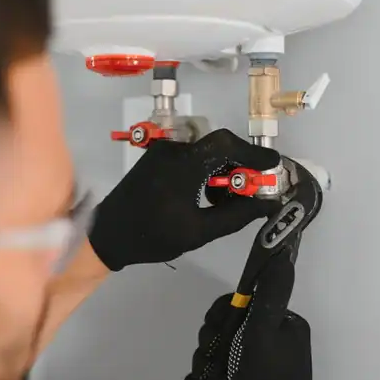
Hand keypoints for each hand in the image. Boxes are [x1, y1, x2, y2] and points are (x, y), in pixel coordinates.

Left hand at [88, 129, 280, 271]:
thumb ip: (236, 215)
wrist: (107, 234)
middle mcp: (173, 149)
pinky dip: (206, 169)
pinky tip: (207, 194)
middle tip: (252, 186)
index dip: (253, 152)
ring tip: (227, 198)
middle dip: (240, 162)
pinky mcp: (157, 157)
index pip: (226, 145)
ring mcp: (162, 151)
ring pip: (205, 149)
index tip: (272, 164)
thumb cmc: (152, 235)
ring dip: (222, 168)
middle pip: (218, 144)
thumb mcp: (199, 231)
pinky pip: (191, 155)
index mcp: (183, 164)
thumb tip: (267, 204)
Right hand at [185, 247, 312, 379]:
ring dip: (211, 353)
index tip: (214, 328)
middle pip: (235, 322)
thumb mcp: (262, 332)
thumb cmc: (265, 379)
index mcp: (287, 324)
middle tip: (209, 351)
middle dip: (215, 335)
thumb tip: (282, 258)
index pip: (247, 301)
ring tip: (205, 369)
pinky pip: (232, 363)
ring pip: (230, 343)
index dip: (224, 312)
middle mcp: (280, 338)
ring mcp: (269, 361)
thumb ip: (267, 295)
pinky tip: (208, 378)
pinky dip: (217, 368)